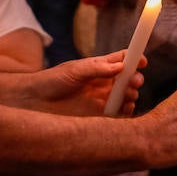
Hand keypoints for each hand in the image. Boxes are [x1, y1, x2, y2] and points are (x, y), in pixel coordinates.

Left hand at [28, 50, 143, 115]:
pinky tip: (125, 109)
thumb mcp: (74, 70)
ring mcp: (103, 99)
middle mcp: (104, 83)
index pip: (122, 60)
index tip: (142, 61)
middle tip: (134, 82)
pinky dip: (127, 111)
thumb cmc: (51, 81)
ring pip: (127, 97)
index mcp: (99, 67)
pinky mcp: (99, 116)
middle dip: (135, 80)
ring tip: (128, 97)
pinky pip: (120, 114)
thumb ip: (97, 69)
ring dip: (132, 96)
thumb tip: (121, 66)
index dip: (134, 59)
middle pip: (128, 79)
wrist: (34, 102)